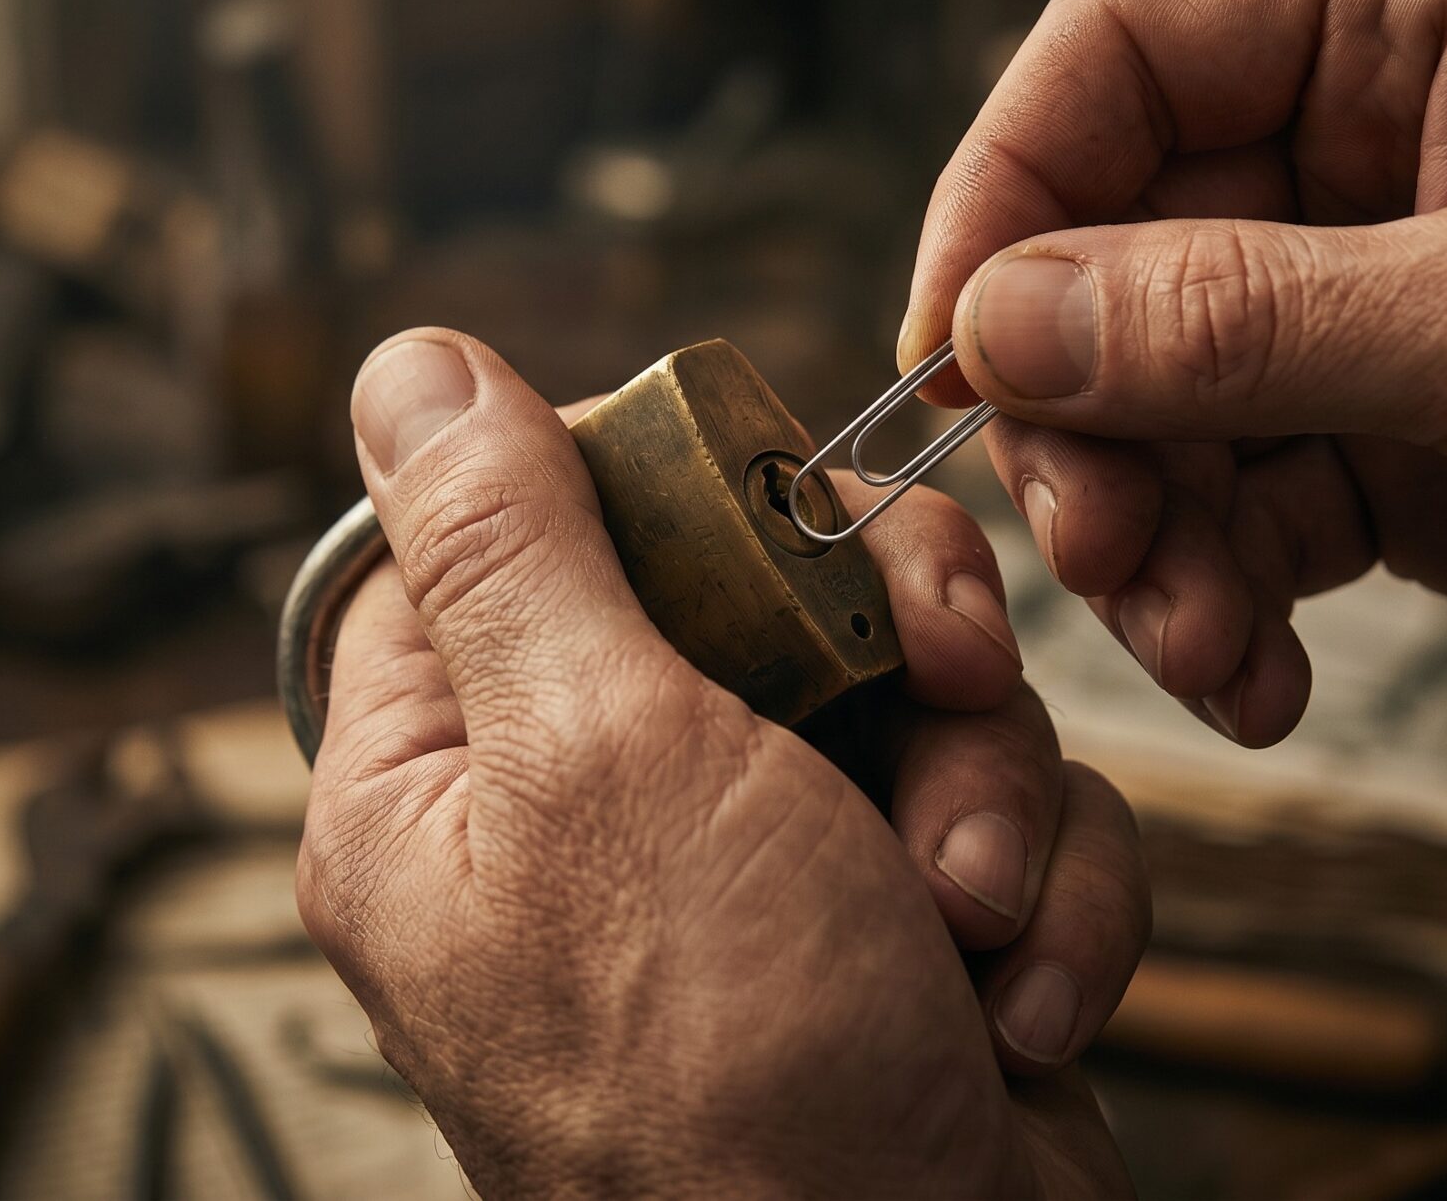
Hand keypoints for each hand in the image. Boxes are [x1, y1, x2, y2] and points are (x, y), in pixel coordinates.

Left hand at [295, 329, 1151, 1197]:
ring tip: (961, 916)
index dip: (660, 486)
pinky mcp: (900, 937)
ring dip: (989, 789)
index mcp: (451, 778)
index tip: (764, 509)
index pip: (519, 529)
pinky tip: (1011, 1001)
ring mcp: (760, 883)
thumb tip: (407, 363)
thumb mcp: (599, 757)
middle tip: (939, 688)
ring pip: (915, 689)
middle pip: (759, 581)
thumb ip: (513, 544)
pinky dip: (1039, 893)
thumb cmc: (729, 1082)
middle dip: (893, 639)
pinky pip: (1004, 811)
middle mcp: (595, 822)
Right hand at [897, 0, 1446, 781]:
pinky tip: (1262, 674)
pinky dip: (1226, 597)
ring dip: (1157, 537)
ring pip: (1161, 397)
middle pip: (1114, 248)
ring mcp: (1386, 292)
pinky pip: (1241, 503)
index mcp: (1418, 9)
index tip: (948, 360)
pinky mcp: (1403, 434)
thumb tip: (998, 323)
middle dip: (1092, 418)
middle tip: (1106, 549)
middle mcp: (1381, 131)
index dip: (1004, 198)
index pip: (1119, 55)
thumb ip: (1237, 323)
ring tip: (1211, 644)